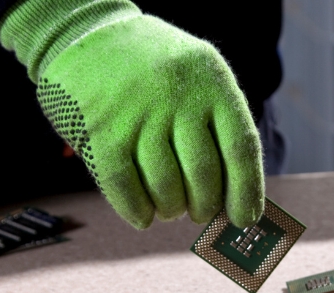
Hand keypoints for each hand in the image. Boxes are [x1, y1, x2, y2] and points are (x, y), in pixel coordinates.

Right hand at [0, 0, 264, 228]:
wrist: (87, 32)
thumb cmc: (154, 69)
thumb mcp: (197, 74)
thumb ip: (218, 124)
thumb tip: (237, 198)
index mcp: (211, 80)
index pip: (241, 148)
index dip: (246, 192)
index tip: (244, 219)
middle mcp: (178, 95)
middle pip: (204, 176)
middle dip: (204, 206)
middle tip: (199, 212)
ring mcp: (138, 113)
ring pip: (166, 188)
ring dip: (170, 209)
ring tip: (170, 207)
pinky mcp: (101, 131)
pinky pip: (125, 188)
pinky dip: (137, 211)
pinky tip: (143, 215)